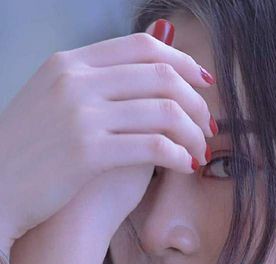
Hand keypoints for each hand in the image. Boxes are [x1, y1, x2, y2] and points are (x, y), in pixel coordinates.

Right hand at [0, 19, 214, 248]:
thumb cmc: (29, 157)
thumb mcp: (52, 103)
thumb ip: (93, 86)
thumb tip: (137, 74)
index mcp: (68, 64)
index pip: (142, 48)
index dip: (183, 64)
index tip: (204, 84)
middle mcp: (75, 81)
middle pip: (161, 76)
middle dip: (197, 102)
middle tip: (209, 126)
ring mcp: (80, 114)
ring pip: (163, 110)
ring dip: (193, 133)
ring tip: (200, 152)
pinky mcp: (87, 152)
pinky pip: (153, 146)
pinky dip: (178, 156)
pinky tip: (185, 167)